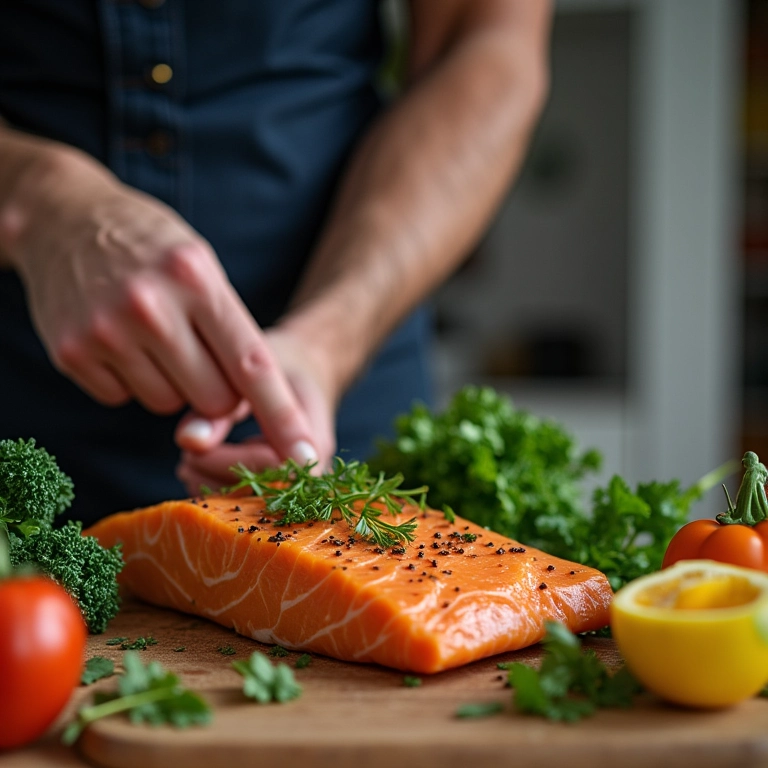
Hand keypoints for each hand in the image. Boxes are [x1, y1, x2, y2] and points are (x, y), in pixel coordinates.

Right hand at [2, 144, 318, 464]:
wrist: (64, 218)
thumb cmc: (151, 247)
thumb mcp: (201, 264)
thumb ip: (228, 326)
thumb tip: (252, 400)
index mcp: (196, 279)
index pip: (252, 363)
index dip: (282, 415)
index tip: (305, 455)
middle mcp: (151, 306)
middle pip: (214, 399)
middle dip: (217, 391)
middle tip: (199, 353)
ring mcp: (106, 331)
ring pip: (167, 405)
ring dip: (170, 383)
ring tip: (152, 337)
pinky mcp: (71, 352)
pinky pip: (122, 399)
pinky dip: (128, 380)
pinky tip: (118, 340)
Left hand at [175, 325, 337, 493]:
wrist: (310, 367)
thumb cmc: (281, 361)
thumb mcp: (249, 372)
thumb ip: (219, 407)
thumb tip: (187, 442)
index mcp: (313, 440)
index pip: (271, 468)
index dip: (228, 463)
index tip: (194, 447)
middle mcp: (312, 469)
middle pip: (263, 498)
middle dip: (217, 482)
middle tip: (185, 462)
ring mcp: (302, 481)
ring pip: (257, 508)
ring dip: (216, 490)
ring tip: (191, 464)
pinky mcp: (286, 484)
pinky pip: (256, 503)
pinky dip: (222, 492)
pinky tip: (204, 473)